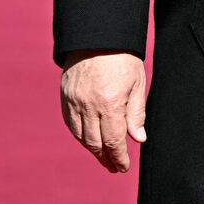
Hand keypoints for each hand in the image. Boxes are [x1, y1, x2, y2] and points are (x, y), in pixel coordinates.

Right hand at [60, 50, 146, 171]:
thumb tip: (138, 139)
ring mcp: (74, 103)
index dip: (119, 157)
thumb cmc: (123, 58)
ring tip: (104, 158)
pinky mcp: (65, 98)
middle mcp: (89, 106)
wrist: (97, 36)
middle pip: (95, 143)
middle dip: (106, 158)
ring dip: (93, 150)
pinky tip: (89, 140)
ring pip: (81, 136)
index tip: (124, 167)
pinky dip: (80, 136)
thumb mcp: (137, 82)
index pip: (114, 141)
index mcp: (110, 103)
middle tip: (114, 167)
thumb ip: (136, 113)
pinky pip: (71, 124)